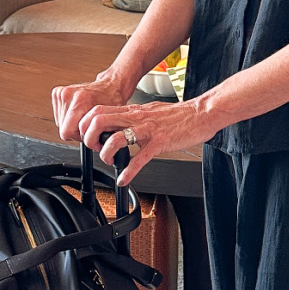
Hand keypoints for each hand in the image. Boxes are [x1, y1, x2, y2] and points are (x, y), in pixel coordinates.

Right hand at [51, 72, 131, 143]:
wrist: (109, 86)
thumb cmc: (111, 100)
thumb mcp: (108, 119)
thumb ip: (99, 132)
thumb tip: (95, 147)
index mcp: (81, 100)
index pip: (67, 131)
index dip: (77, 136)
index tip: (87, 133)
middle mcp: (69, 94)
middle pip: (63, 128)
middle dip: (75, 131)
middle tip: (87, 125)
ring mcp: (62, 93)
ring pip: (60, 122)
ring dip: (71, 124)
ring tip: (83, 117)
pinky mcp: (58, 93)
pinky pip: (58, 115)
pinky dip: (67, 117)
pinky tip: (77, 113)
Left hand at [81, 98, 214, 186]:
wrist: (201, 113)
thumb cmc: (178, 115)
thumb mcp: (149, 110)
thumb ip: (133, 117)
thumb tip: (120, 125)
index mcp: (133, 110)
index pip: (97, 111)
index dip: (87, 125)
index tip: (90, 137)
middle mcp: (136, 117)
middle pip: (99, 120)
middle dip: (90, 138)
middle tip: (95, 149)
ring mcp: (147, 130)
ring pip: (115, 139)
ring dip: (107, 154)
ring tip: (111, 162)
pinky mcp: (160, 142)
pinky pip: (139, 158)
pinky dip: (128, 172)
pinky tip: (124, 179)